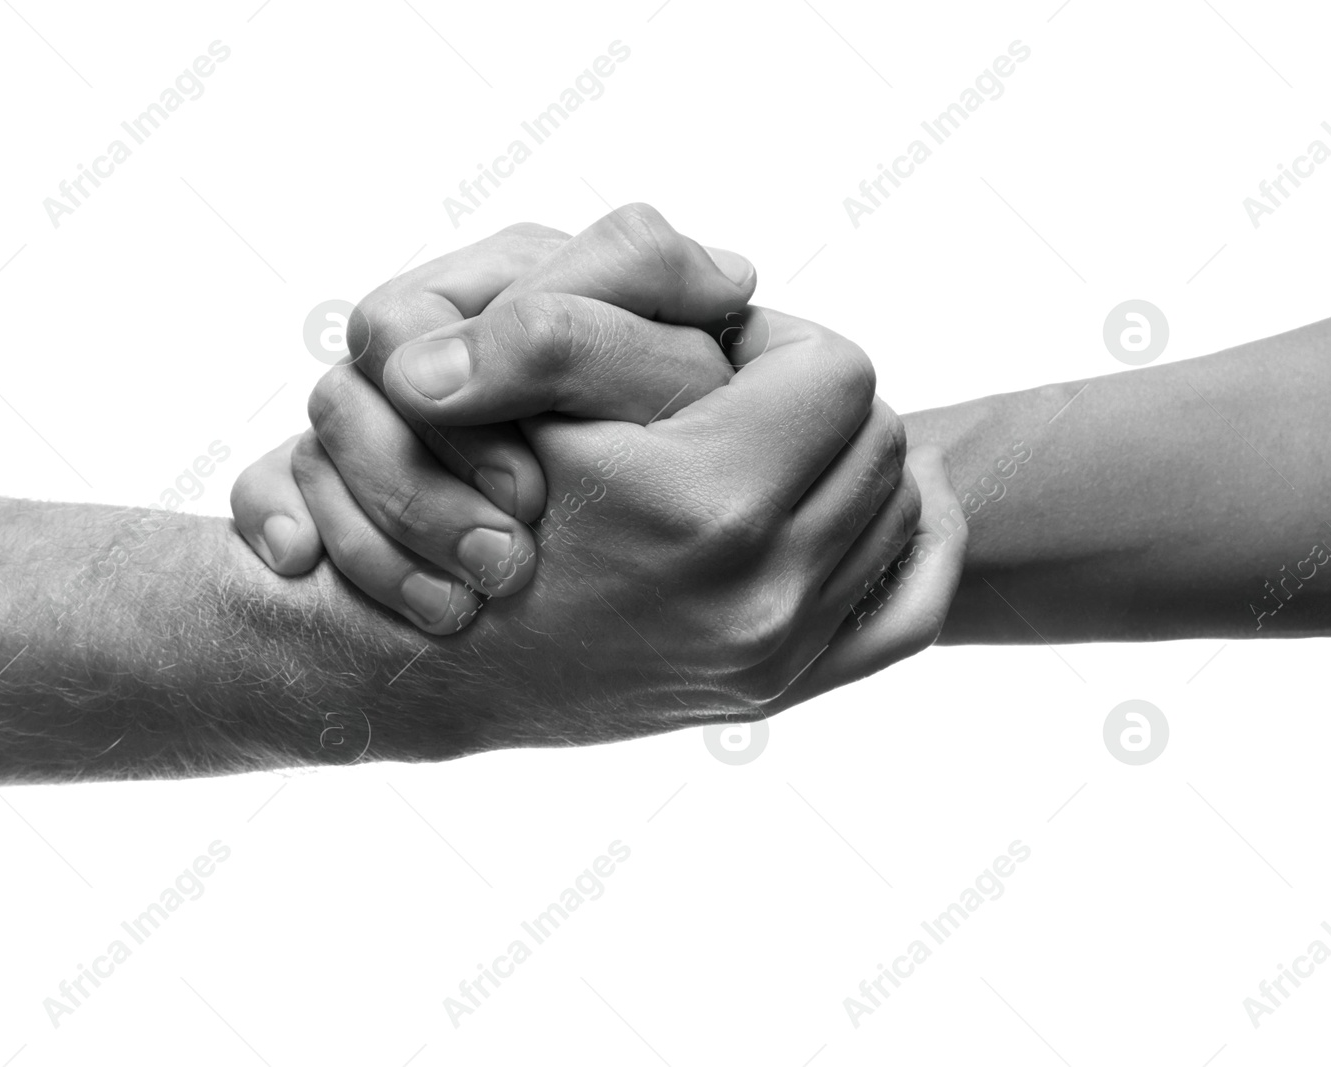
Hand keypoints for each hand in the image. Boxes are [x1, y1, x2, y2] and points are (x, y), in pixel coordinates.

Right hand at [232, 206, 965, 746]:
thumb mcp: (525, 388)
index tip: (709, 352)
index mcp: (708, 504)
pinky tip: (871, 510)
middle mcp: (759, 593)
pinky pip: (905, 610)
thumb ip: (617, 301)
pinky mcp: (773, 692)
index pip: (835, 368)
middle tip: (735, 397)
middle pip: (875, 436)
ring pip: (894, 508)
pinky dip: (907, 549)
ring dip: (844, 462)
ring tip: (768, 445)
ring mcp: (772, 653)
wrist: (423, 657)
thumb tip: (737, 275)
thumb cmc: (459, 508)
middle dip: (811, 400)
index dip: (773, 341)